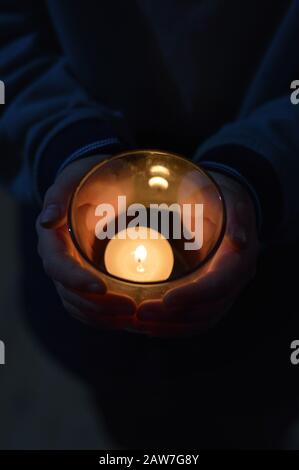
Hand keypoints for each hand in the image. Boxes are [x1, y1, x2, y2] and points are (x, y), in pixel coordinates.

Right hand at [36, 155, 135, 327]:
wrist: (102, 183)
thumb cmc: (90, 177)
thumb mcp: (76, 177)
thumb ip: (60, 194)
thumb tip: (47, 220)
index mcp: (53, 238)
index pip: (58, 266)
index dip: (76, 280)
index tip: (102, 288)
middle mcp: (59, 260)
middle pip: (70, 294)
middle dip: (98, 306)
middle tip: (131, 307)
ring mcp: (74, 273)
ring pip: (80, 306)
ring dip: (104, 317)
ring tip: (134, 317)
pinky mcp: (88, 280)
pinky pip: (91, 307)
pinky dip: (107, 317)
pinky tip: (128, 318)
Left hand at [136, 171, 259, 335]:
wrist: (221, 202)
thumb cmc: (216, 196)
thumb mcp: (223, 197)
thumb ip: (234, 215)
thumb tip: (240, 240)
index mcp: (239, 259)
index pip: (219, 286)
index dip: (194, 296)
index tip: (166, 300)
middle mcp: (233, 281)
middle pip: (207, 310)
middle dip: (174, 316)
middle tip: (142, 312)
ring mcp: (222, 291)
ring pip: (200, 320)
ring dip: (171, 326)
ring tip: (141, 322)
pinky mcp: (208, 295)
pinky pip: (194, 318)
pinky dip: (174, 326)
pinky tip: (151, 326)